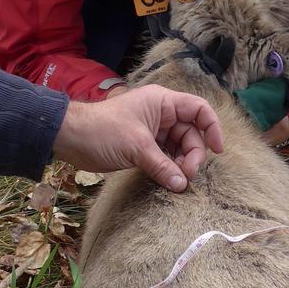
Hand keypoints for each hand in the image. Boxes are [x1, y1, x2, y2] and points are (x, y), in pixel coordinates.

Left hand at [53, 84, 223, 191]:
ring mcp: (152, 131)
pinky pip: (165, 156)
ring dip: (181, 164)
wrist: (71, 138)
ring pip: (179, 147)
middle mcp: (161, 114)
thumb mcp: (136, 147)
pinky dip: (169, 168)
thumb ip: (162, 165)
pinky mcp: (143, 146)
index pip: (198, 110)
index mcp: (162, 102)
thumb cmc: (102, 130)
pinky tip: (169, 180)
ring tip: (177, 180)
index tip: (217, 150)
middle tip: (186, 175)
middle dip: (192, 154)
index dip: (212, 128)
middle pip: (191, 133)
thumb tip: (182, 185)